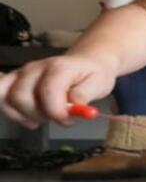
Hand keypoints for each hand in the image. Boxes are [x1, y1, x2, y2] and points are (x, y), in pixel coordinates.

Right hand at [0, 55, 115, 127]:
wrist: (86, 63)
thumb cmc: (92, 74)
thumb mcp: (99, 84)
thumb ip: (85, 95)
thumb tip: (73, 106)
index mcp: (58, 68)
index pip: (47, 92)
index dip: (56, 111)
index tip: (68, 119)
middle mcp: (34, 68)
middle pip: (20, 97)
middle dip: (40, 115)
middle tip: (58, 117)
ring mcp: (21, 74)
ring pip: (5, 98)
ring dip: (24, 115)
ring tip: (44, 116)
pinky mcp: (13, 81)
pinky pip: (0, 98)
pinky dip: (12, 112)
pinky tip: (29, 115)